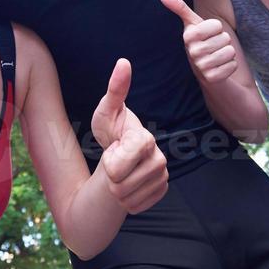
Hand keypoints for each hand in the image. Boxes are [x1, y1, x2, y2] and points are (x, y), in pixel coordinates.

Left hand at [90, 58, 166, 213]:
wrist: (120, 152)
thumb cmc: (111, 128)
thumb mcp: (106, 110)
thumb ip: (115, 89)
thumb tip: (123, 62)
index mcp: (145, 139)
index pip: (119, 165)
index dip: (110, 163)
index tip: (109, 152)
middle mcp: (159, 158)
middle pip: (121, 185)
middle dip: (110, 177)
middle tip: (113, 162)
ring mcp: (162, 176)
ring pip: (128, 198)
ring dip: (117, 190)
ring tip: (119, 172)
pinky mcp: (162, 190)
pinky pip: (137, 207)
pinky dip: (126, 201)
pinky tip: (127, 184)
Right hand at [161, 0, 237, 83]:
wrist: (204, 69)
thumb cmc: (201, 41)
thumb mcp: (192, 24)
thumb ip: (180, 8)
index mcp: (189, 36)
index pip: (217, 25)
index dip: (216, 28)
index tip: (208, 34)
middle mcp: (193, 52)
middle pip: (226, 38)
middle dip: (223, 41)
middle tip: (213, 46)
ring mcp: (202, 67)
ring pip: (230, 51)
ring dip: (228, 53)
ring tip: (217, 55)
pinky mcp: (212, 78)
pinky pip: (233, 65)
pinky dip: (230, 65)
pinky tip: (220, 67)